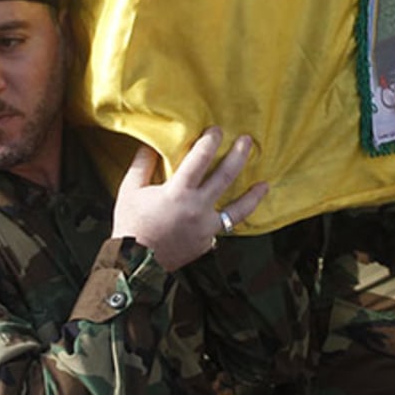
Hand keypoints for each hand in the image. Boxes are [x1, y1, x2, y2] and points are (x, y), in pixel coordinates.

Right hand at [110, 127, 267, 272]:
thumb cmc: (131, 225)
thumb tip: (150, 145)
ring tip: (264, 185)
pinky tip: (238, 211)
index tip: (217, 131)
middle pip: (226, 177)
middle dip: (239, 156)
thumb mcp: (130, 190)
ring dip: (253, 195)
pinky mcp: (208, 242)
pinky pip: (224, 227)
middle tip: (247, 141)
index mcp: (178, 193)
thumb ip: (142, 165)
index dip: (210, 142)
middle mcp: (197, 208)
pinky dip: (230, 219)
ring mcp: (206, 228)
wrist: (136, 264)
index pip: (200, 159)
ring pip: (237, 210)